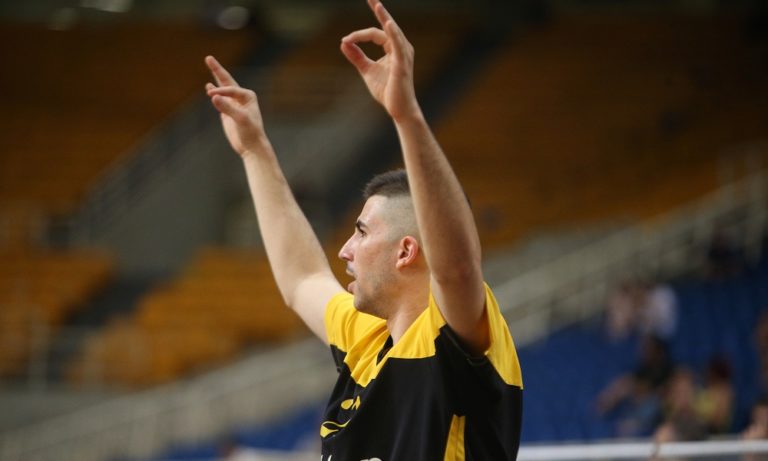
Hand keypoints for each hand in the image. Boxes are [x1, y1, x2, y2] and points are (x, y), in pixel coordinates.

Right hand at [205, 55, 267, 157]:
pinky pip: (219, 99)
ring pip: (223, 88)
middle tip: (209, 57)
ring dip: (216, 78)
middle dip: (217, 70)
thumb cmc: (250, 133)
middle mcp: (241, 97)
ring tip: (209, 63)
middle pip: (227, 81)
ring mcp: (234, 104)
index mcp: (248, 96)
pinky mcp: (228, 112)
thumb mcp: (240, 119)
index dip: (220, 91)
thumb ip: (227, 107)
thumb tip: (213, 96)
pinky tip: (209, 86)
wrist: (252, 147)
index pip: (230, 89)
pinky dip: (214, 92)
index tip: (211, 95)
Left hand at [340, 0, 420, 121]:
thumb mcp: (367, 70)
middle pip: (386, 27)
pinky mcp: (403, 64)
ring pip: (392, 32)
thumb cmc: (387, 91)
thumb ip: (356, 56)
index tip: (345, 40)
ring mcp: (404, 55)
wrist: (398, 109)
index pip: (375, 33)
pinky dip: (393, 33)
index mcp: (393, 48)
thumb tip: (343, 42)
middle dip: (379, 10)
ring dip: (384, 17)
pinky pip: (398, 45)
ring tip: (376, 4)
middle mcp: (401, 48)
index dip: (359, 35)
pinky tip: (387, 23)